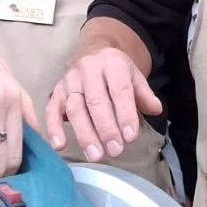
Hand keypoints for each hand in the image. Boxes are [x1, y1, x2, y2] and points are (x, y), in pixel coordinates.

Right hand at [45, 46, 160, 160]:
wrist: (92, 51)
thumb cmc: (115, 70)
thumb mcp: (133, 75)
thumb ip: (143, 94)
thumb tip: (155, 109)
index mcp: (111, 63)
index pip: (119, 89)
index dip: (125, 113)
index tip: (130, 137)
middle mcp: (88, 69)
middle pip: (96, 101)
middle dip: (106, 128)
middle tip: (115, 151)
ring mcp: (69, 80)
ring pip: (75, 108)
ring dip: (84, 133)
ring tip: (95, 155)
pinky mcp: (56, 92)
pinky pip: (52, 110)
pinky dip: (54, 128)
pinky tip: (60, 146)